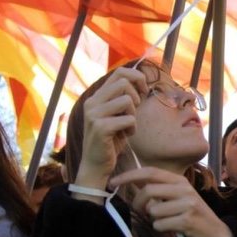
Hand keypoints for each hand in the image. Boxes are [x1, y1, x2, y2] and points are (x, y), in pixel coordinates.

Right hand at [75, 67, 147, 192]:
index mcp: (96, 97)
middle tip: (135, 111)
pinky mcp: (100, 127)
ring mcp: (94, 115)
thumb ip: (122, 98)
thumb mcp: (116, 114)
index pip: (119, 72)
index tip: (143, 90)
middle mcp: (92, 102)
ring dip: (134, 114)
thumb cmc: (111, 139)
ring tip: (128, 125)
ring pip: (127, 100)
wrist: (96, 165)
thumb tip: (141, 79)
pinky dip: (132, 127)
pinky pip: (128, 119)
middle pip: (124, 82)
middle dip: (136, 96)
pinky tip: (126, 135)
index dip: (137, 77)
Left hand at [110, 167, 232, 236]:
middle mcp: (184, 189)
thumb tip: (133, 182)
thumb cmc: (192, 213)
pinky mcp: (186, 220)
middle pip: (148, 190)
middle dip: (138, 203)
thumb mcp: (179, 195)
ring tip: (165, 220)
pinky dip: (161, 229)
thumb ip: (159, 188)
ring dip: (153, 219)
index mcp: (179, 180)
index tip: (113, 182)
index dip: (129, 176)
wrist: (214, 231)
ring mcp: (186, 204)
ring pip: (153, 210)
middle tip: (140, 212)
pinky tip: (172, 229)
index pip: (150, 172)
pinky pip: (160, 224)